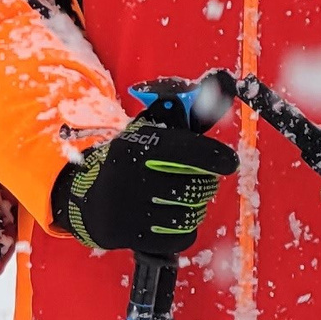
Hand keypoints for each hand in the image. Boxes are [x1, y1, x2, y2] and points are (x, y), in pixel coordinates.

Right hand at [52, 109, 236, 256]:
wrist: (92, 200)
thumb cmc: (133, 159)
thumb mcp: (151, 129)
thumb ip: (188, 109)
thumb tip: (224, 82)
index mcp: (133, 146)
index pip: (186, 151)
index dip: (215, 156)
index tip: (229, 162)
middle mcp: (129, 178)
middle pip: (194, 185)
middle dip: (204, 182)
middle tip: (201, 178)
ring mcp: (129, 211)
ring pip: (190, 213)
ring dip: (195, 206)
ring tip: (184, 196)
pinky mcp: (133, 238)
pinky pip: (181, 237)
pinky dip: (185, 228)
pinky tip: (174, 216)